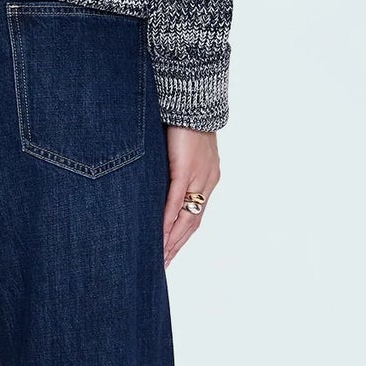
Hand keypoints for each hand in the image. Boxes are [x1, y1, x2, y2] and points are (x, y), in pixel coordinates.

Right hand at [162, 126, 219, 266]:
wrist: (193, 99)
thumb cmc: (184, 119)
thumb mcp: (180, 148)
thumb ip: (174, 168)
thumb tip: (158, 180)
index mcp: (208, 178)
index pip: (195, 215)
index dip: (182, 236)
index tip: (170, 253)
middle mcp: (206, 182)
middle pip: (192, 223)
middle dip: (177, 246)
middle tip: (162, 266)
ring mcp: (197, 178)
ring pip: (185, 218)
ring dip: (172, 241)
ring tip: (159, 259)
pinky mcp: (185, 170)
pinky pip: (175, 202)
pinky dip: (167, 221)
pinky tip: (158, 235)